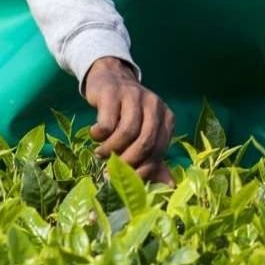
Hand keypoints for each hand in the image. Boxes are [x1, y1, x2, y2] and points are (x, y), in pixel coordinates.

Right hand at [83, 57, 173, 182]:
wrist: (111, 79)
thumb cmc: (128, 113)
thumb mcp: (145, 133)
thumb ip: (155, 159)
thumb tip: (169, 186)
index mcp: (167, 118)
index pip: (158, 150)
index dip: (143, 168)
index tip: (127, 178)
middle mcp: (154, 105)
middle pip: (144, 142)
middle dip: (127, 161)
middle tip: (110, 169)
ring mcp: (134, 96)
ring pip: (126, 133)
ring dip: (111, 149)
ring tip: (101, 153)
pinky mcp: (113, 93)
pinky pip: (107, 122)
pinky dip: (99, 135)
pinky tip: (95, 135)